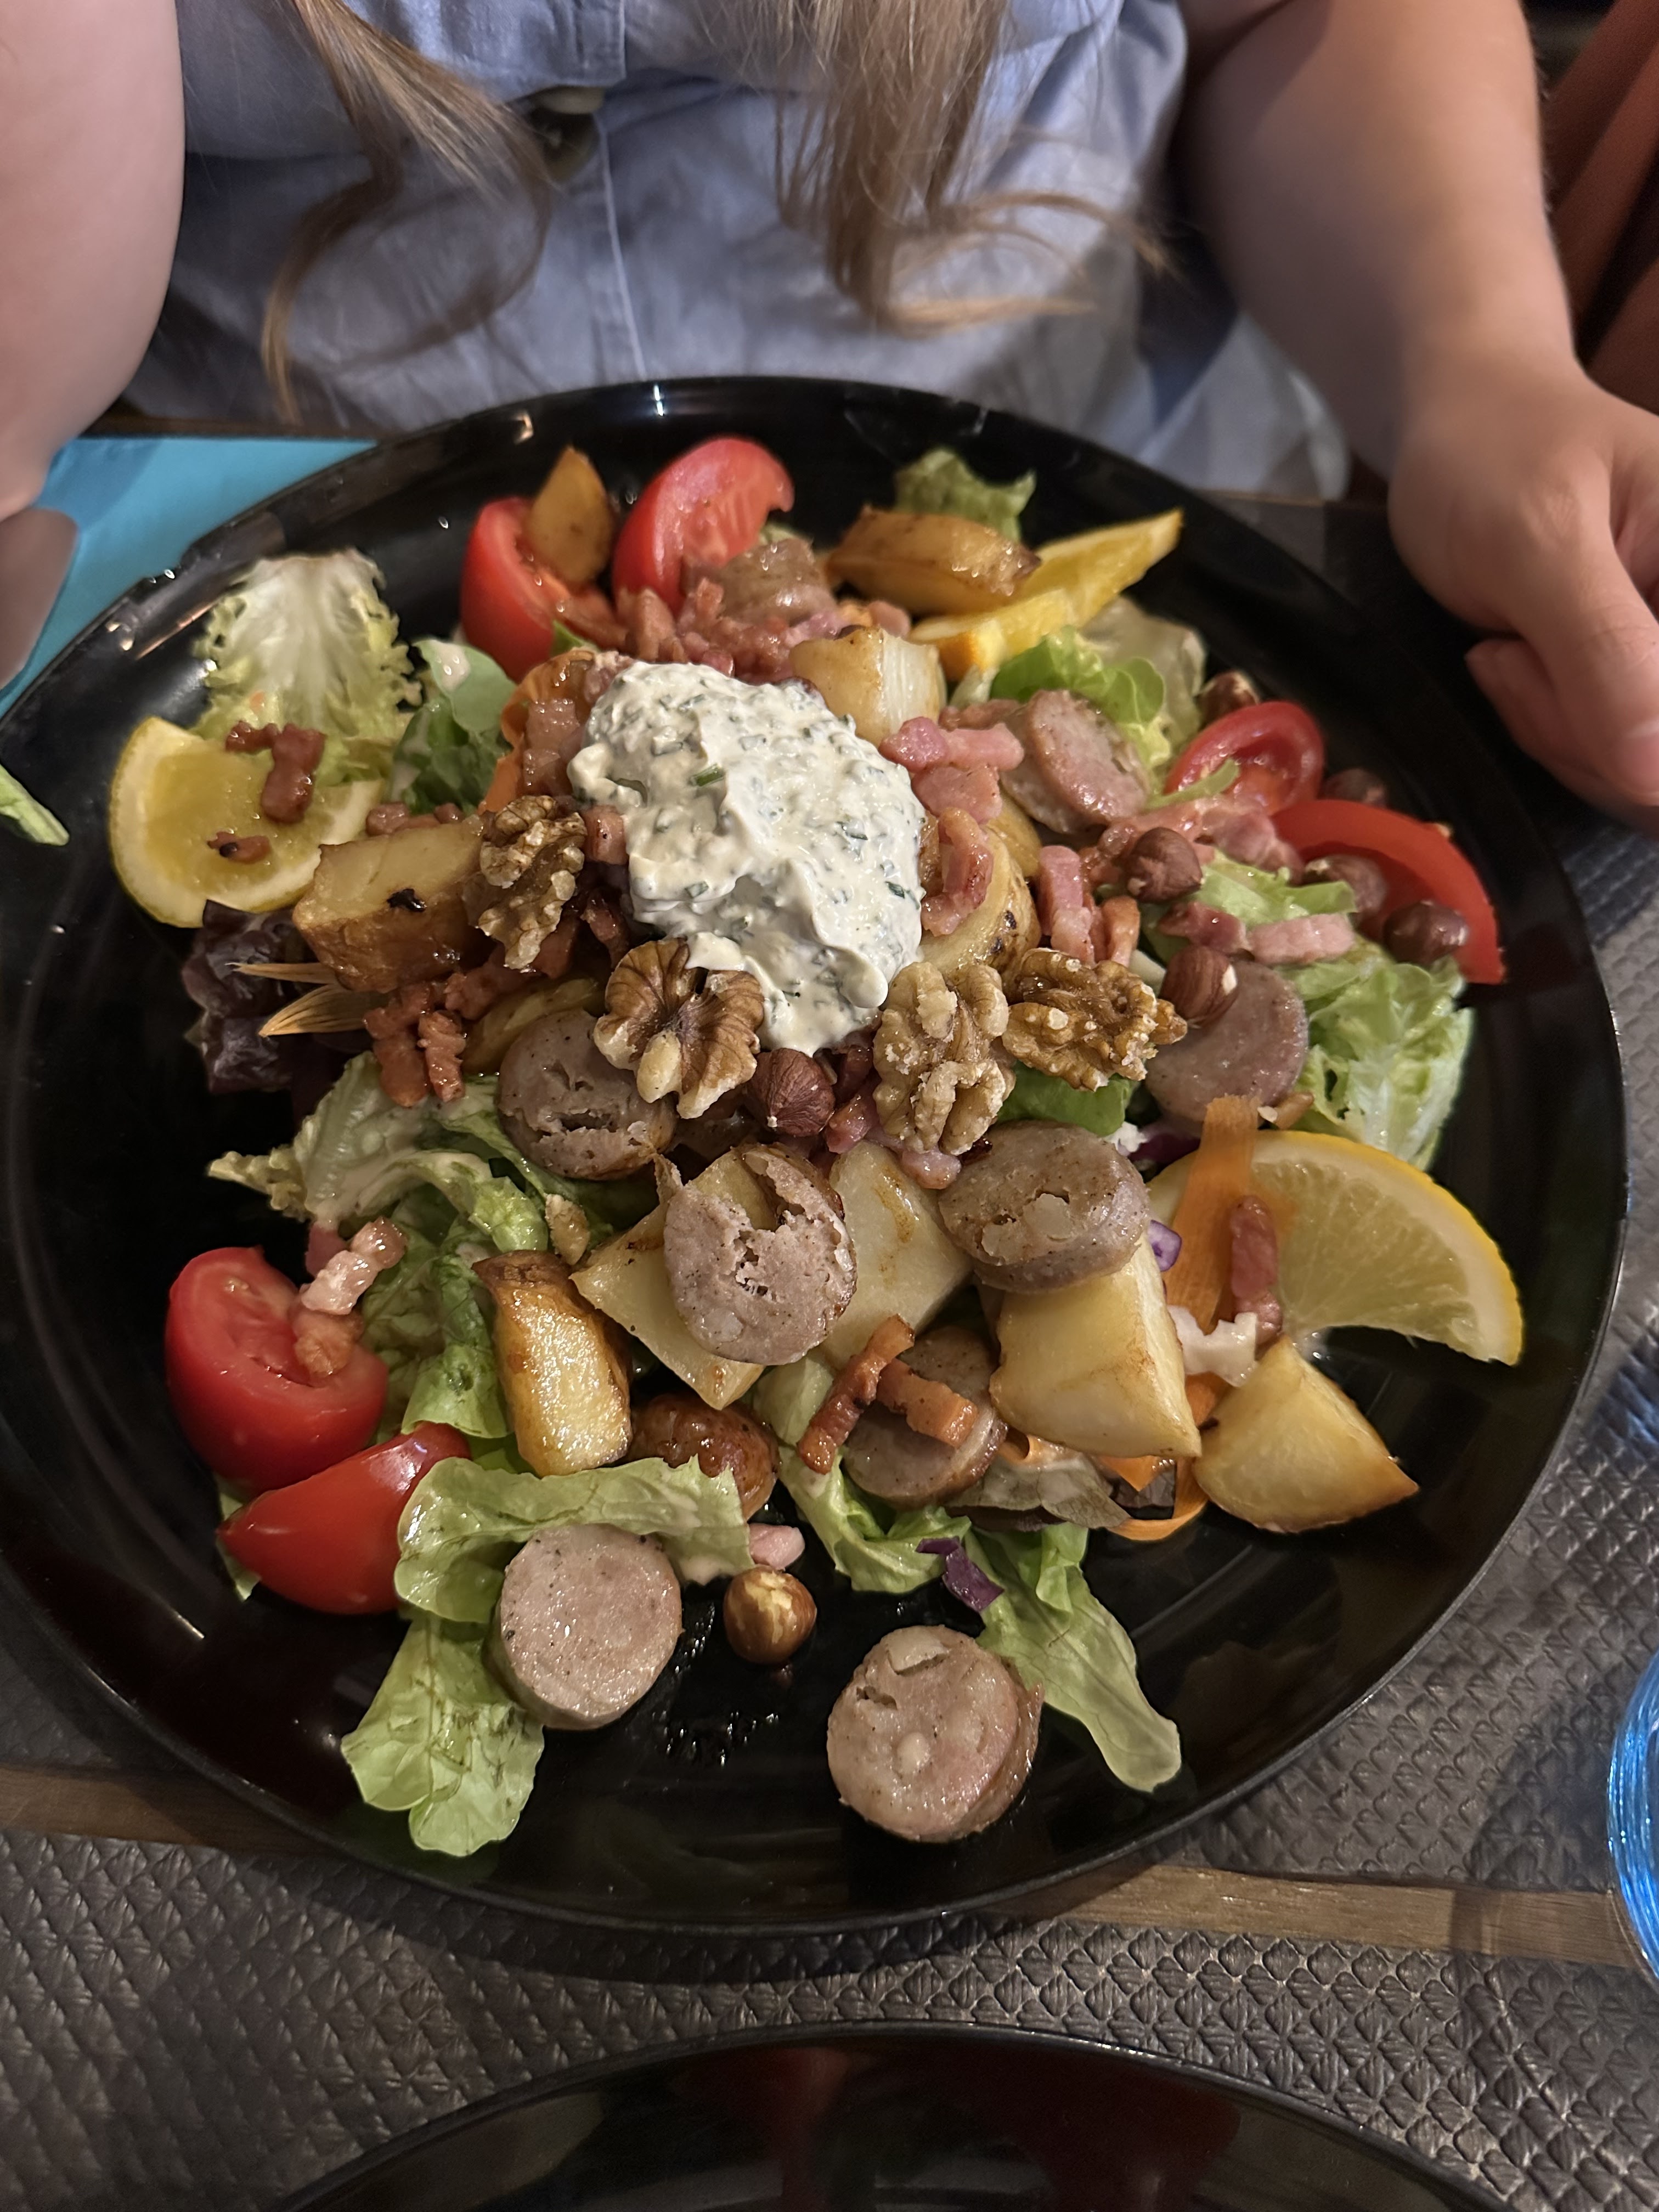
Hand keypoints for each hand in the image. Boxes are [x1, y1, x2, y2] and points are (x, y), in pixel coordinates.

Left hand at [1388, 359, 1658, 825]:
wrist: (1470, 426)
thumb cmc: (1499, 457)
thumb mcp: (1540, 541)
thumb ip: (1602, 650)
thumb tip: (1658, 776)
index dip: (1628, 733)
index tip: (1538, 661)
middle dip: (1577, 727)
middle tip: (1512, 649)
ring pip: (1644, 777)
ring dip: (1556, 729)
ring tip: (1514, 644)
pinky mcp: (1651, 687)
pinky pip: (1618, 763)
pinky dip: (1554, 730)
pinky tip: (1522, 662)